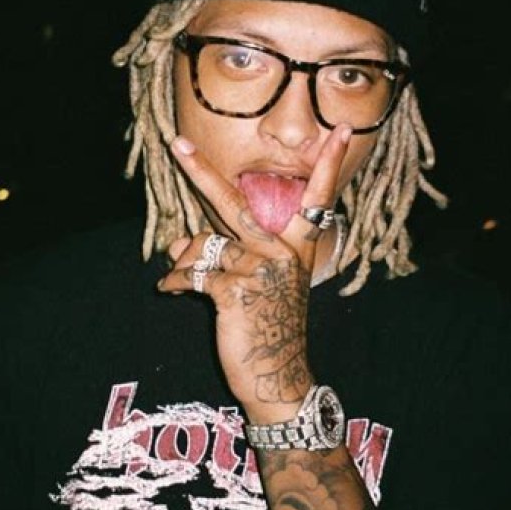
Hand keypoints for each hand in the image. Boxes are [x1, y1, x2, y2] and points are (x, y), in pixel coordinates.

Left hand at [157, 124, 351, 422]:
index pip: (316, 198)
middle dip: (201, 171)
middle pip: (235, 203)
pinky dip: (175, 281)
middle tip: (176, 142)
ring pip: (204, 245)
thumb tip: (179, 240)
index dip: (330, 164)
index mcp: (297, 247)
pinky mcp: (237, 292)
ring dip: (183, 261)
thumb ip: (225, 255)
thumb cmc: (269, 328)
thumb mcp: (257, 284)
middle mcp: (283, 252)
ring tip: (175, 275)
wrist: (278, 379)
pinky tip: (169, 290)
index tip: (341, 130)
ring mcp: (261, 270)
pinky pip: (193, 275)